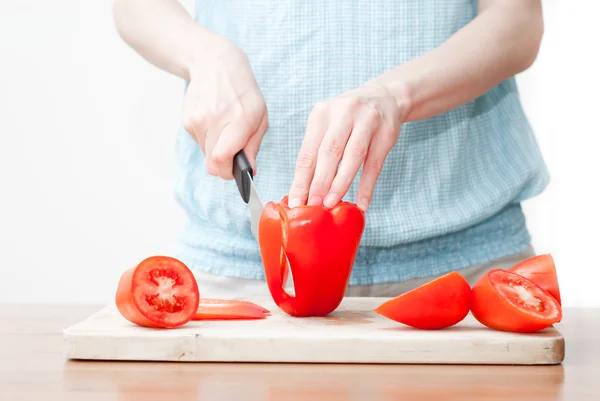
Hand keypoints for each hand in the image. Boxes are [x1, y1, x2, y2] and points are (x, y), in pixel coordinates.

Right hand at [182, 44, 267, 178]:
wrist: (214, 64)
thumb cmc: (243, 93)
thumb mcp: (260, 116)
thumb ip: (253, 145)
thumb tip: (249, 171)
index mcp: (238, 120)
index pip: (221, 159)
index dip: (227, 172)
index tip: (234, 171)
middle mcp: (215, 120)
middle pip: (211, 164)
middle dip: (223, 166)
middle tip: (233, 155)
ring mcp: (197, 120)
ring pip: (205, 155)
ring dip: (216, 149)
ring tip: (224, 129)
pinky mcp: (187, 121)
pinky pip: (199, 142)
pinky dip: (208, 139)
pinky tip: (214, 121)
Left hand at [288, 82, 407, 211]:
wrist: (384, 97)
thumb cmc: (348, 118)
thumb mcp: (328, 125)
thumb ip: (316, 152)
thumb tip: (303, 190)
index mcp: (322, 113)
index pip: (308, 151)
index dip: (302, 179)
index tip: (297, 201)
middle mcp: (344, 113)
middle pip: (329, 152)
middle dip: (320, 182)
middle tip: (314, 205)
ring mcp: (367, 121)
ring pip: (353, 156)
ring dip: (341, 183)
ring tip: (332, 203)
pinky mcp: (386, 133)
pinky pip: (375, 164)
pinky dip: (367, 186)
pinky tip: (362, 203)